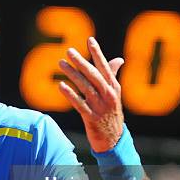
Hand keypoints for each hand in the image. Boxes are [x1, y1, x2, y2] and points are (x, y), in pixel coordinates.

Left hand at [58, 37, 123, 151]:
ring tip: (61, 64)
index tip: (90, 40)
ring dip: (72, 74)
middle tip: (69, 51)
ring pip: (84, 87)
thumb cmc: (111, 113)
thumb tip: (118, 59)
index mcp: (114, 87)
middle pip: (93, 75)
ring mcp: (100, 107)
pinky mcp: (91, 118)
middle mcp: (108, 95)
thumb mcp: (114, 94)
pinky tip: (60, 85)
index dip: (97, 53)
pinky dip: (70, 94)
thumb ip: (112, 76)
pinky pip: (79, 103)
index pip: (105, 67)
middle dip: (81, 62)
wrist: (113, 139)